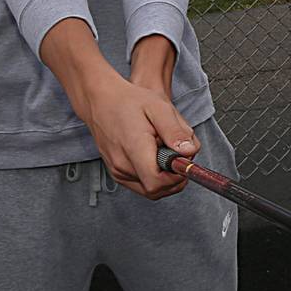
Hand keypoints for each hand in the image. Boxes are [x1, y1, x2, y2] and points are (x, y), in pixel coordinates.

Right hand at [41, 19, 198, 199]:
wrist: (101, 100)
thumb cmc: (130, 101)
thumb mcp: (159, 108)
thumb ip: (175, 131)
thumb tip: (189, 152)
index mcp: (133, 149)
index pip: (156, 183)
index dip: (176, 177)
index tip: (184, 161)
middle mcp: (122, 166)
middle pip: (157, 190)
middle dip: (174, 176)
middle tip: (178, 153)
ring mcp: (117, 172)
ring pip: (151, 190)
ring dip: (165, 176)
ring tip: (164, 150)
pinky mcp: (117, 173)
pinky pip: (142, 184)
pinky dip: (155, 175)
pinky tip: (156, 155)